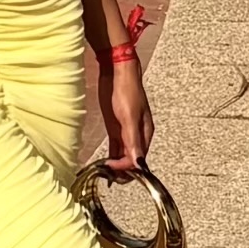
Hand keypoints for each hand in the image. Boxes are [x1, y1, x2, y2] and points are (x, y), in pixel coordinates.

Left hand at [98, 57, 153, 175]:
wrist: (117, 71)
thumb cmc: (126, 91)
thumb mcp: (129, 117)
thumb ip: (133, 140)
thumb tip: (139, 164)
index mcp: (145, 134)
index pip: (138, 159)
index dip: (125, 167)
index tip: (110, 168)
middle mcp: (137, 135)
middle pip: (132, 160)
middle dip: (122, 170)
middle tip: (106, 175)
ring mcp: (126, 132)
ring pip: (123, 155)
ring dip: (116, 165)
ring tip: (103, 173)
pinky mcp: (116, 127)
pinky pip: (115, 147)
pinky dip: (111, 157)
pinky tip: (103, 164)